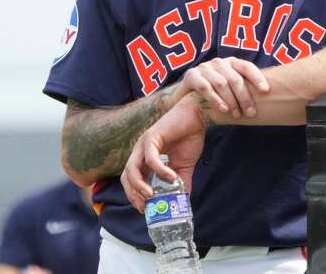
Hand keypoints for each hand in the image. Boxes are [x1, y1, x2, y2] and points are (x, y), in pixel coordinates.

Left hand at [121, 95, 209, 212]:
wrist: (198, 115)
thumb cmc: (189, 137)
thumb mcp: (184, 166)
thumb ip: (181, 182)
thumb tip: (183, 200)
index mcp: (145, 158)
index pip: (132, 180)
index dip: (135, 195)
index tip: (145, 209)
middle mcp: (140, 151)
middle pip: (127, 176)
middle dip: (133, 194)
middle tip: (146, 206)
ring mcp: (144, 144)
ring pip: (132, 169)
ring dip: (139, 185)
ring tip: (152, 196)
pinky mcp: (152, 136)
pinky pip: (151, 158)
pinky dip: (160, 170)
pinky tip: (171, 177)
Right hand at [169, 57, 269, 118]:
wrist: (187, 95)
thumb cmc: (216, 92)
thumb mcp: (231, 87)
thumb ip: (245, 88)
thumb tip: (270, 96)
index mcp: (232, 62)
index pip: (247, 67)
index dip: (257, 78)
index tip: (266, 91)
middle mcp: (219, 62)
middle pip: (235, 79)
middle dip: (245, 97)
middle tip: (251, 112)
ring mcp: (204, 68)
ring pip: (221, 84)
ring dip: (231, 101)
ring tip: (237, 115)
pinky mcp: (191, 76)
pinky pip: (205, 88)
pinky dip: (216, 100)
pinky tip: (223, 110)